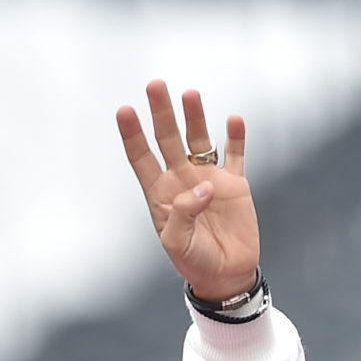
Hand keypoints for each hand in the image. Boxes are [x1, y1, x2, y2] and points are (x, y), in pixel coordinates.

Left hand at [116, 80, 258, 301]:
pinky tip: (233, 119)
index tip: (124, 110)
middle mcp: (182, 179)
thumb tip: (204, 185)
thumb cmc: (194, 261)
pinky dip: (235, 137)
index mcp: (160, 192)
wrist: (226, 275)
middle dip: (161, 112)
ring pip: (199, 139)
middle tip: (156, 85)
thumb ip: (183, 212)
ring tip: (190, 94)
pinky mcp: (235, 183)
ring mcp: (208, 177)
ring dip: (194, 116)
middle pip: (168, 138)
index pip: (142, 157)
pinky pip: (235, 154)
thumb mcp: (176, 242)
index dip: (132, 134)